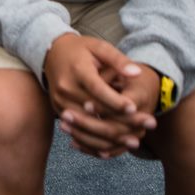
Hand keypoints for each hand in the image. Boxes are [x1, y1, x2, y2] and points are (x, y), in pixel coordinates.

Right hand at [44, 34, 153, 156]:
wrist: (50, 53)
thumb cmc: (80, 49)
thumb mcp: (99, 47)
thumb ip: (118, 60)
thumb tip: (136, 73)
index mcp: (77, 70)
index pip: (97, 89)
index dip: (116, 101)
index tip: (135, 108)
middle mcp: (65, 88)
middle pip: (94, 111)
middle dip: (121, 121)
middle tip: (145, 126)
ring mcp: (60, 101)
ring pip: (86, 125)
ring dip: (111, 136)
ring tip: (135, 141)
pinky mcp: (58, 110)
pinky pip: (77, 130)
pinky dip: (97, 140)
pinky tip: (115, 147)